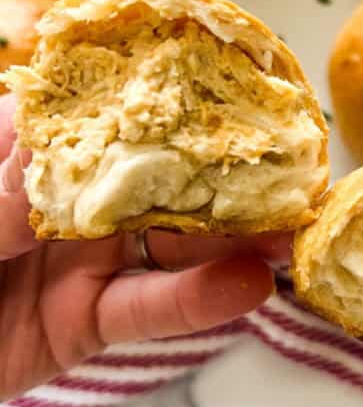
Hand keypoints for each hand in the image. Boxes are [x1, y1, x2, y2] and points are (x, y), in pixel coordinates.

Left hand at [0, 95, 288, 400]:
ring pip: (169, 241)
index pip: (105, 111)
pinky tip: (247, 288)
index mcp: (24, 149)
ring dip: (232, 237)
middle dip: (224, 170)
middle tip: (290, 166)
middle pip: (157, 174)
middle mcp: (62, 197)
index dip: (170, 96)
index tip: (234, 84)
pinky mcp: (88, 323)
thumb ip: (0, 182)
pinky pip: (149, 309)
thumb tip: (49, 125)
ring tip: (288, 233)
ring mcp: (80, 259)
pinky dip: (199, 301)